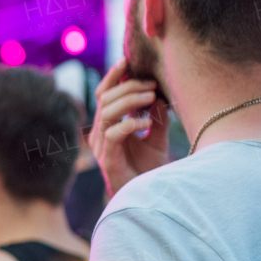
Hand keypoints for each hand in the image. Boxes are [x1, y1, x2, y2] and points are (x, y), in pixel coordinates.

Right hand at [89, 60, 170, 197]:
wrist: (146, 198)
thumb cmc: (148, 170)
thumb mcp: (157, 137)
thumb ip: (157, 116)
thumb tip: (160, 94)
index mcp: (108, 126)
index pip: (103, 95)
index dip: (112, 77)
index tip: (128, 62)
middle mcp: (100, 134)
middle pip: (105, 99)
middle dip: (128, 87)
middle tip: (152, 85)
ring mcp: (101, 147)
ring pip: (107, 113)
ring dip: (130, 101)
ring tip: (152, 98)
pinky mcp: (108, 159)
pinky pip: (113, 134)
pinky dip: (131, 123)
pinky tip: (148, 123)